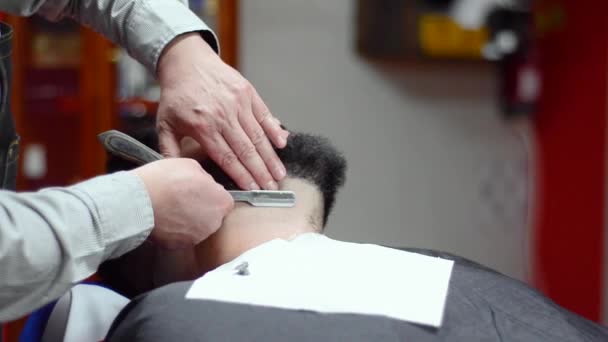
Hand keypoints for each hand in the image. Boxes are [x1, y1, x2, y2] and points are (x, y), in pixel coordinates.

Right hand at [132, 158, 233, 248]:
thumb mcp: (191, 165)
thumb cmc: (165, 180)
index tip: (199, 191)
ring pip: (198, 227)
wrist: (138, 202)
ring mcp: (197, 237)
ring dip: (189, 220)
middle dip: (202, 208)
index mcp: (221, 202)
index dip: (211, 195)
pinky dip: (176, 230)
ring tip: (172, 208)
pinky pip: (182, 237)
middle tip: (183, 198)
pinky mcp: (180, 246)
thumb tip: (206, 183)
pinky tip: (164, 218)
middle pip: (212, 216)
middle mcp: (214, 223)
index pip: (224, 200)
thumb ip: (205, 177)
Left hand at [156, 33, 288, 190]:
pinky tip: (282, 144)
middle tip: (272, 188)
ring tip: (280, 173)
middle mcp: (223, 115)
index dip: (242, 176)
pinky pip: (264, 115)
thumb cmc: (176, 95)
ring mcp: (238, 103)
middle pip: (246, 150)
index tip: (253, 190)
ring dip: (270, 157)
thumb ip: (170, 152)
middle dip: (261, 173)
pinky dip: (274, 130)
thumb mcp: (165, 125)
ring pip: (258, 136)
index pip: (227, 158)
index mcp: (203, 127)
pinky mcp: (247, 92)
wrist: (186, 61)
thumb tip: (180, 175)